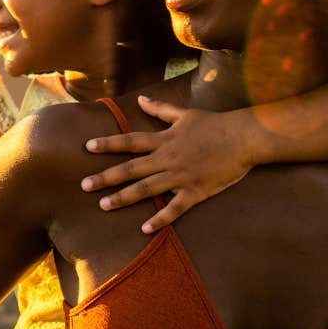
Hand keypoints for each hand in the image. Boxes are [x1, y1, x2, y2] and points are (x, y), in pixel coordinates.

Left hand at [81, 95, 254, 232]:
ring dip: (123, 198)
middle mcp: (167, 158)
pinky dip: (159, 219)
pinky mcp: (195, 191)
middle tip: (83, 185)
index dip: (108, 144)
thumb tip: (140, 99)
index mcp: (164, 139)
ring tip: (103, 206)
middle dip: (105, 177)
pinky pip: (174, 208)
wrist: (244, 138)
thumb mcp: (185, 114)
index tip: (87, 147)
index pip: (129, 141)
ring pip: (145, 189)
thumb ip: (160, 109)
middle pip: (130, 168)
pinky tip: (144, 230)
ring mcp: (180, 176)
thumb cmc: (215, 124)